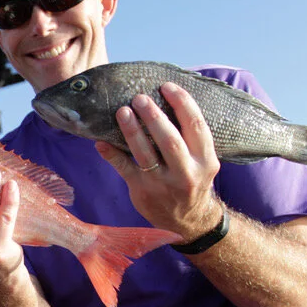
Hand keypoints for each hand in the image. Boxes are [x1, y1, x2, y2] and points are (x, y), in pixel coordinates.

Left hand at [95, 83, 223, 238]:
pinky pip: (124, 168)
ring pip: (145, 153)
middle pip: (169, 140)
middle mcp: (186, 173)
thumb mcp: (201, 161)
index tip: (167, 86)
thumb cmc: (191, 179)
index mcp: (206, 160)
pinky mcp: (142, 191)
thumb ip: (189, 137)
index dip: (182, 103)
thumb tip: (165, 99)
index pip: (196, 126)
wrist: (187, 220)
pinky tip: (100, 141)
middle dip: (153, 116)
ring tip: (122, 111)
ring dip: (131, 130)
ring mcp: (162, 184)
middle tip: (140, 97)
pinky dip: (111, 154)